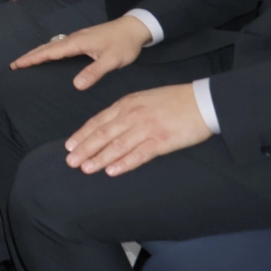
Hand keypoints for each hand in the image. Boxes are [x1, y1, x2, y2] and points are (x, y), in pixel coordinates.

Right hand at [10, 15, 151, 88]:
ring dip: (38, 52)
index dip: (33, 58)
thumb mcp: (111, 60)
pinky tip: (49, 54)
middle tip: (14, 64)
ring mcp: (78, 37)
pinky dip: (48, 50)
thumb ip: (93, 72)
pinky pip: (59, 45)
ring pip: (52, 45)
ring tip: (26, 60)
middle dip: (30, 55)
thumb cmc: (124, 44)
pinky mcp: (83, 38)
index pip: (50, 52)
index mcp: (77, 43)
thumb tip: (75, 86)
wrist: (135, 27)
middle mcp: (74, 38)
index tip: (17, 64)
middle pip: (47, 47)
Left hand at [62, 83, 210, 175]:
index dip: (82, 135)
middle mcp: (132, 115)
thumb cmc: (173, 101)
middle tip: (70, 161)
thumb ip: (125, 111)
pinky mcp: (161, 141)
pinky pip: (139, 154)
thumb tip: (108, 126)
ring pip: (117, 145)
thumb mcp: (143, 99)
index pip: (98, 121)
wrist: (201, 101)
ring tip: (85, 168)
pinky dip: (124, 163)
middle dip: (85, 148)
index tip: (69, 146)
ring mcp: (146, 128)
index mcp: (126, 104)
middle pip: (103, 134)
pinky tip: (112, 171)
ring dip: (99, 158)